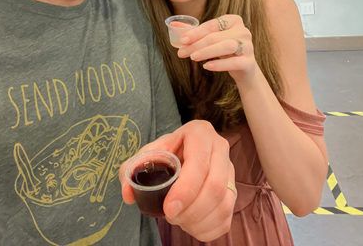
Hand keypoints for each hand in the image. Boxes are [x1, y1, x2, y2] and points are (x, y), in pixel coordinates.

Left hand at [119, 120, 235, 241]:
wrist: (180, 154)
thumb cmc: (164, 152)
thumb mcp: (146, 153)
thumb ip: (132, 168)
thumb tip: (129, 194)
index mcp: (200, 132)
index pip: (199, 163)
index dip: (185, 190)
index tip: (168, 209)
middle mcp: (220, 148)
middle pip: (216, 187)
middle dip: (191, 210)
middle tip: (171, 216)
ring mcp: (230, 170)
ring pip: (223, 204)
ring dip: (198, 221)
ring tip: (179, 220)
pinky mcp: (233, 191)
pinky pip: (226, 218)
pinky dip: (207, 229)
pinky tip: (191, 226)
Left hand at [177, 15, 257, 84]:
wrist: (245, 68)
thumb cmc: (226, 50)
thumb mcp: (214, 39)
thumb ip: (198, 33)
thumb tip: (175, 27)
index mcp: (233, 20)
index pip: (211, 25)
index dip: (195, 33)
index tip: (182, 41)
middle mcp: (243, 31)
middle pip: (215, 37)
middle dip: (196, 45)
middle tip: (182, 53)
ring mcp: (248, 46)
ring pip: (225, 46)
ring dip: (206, 52)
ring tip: (193, 57)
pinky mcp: (249, 62)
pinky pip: (233, 62)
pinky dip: (219, 64)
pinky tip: (206, 66)